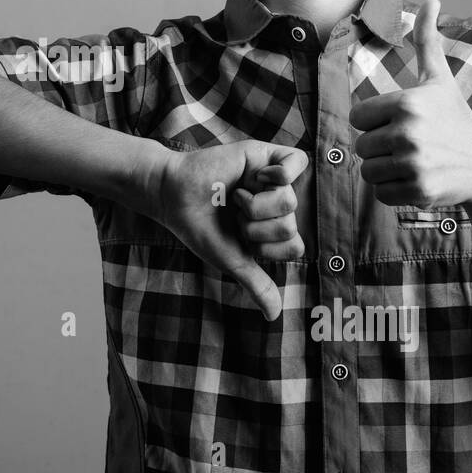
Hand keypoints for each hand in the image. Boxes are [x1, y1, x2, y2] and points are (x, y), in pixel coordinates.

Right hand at [151, 140, 308, 320]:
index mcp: (271, 231)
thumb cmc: (199, 227)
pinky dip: (280, 173)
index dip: (266, 246)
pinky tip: (258, 176)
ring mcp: (273, 180)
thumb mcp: (231, 260)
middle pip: (291, 224)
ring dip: (256, 203)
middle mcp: (276, 206)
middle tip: (233, 214)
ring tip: (236, 196)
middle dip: (255, 225)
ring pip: (290, 199)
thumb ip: (256, 284)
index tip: (239, 238)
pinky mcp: (267, 156)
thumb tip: (274, 317)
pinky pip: (297, 161)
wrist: (174, 195)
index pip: (294, 246)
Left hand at [349, 0, 471, 207]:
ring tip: (412, 162)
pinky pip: (380, 193)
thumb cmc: (456, 120)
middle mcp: (408, 132)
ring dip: (385, 170)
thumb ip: (427, 41)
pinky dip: (394, 191)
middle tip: (409, 146)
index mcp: (407, 103)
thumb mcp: (440, 80)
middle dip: (380, 148)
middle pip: (360, 145)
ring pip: (367, 171)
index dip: (374, 122)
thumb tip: (431, 0)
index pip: (358, 117)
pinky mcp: (418, 190)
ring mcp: (414, 163)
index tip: (399, 123)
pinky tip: (417, 179)